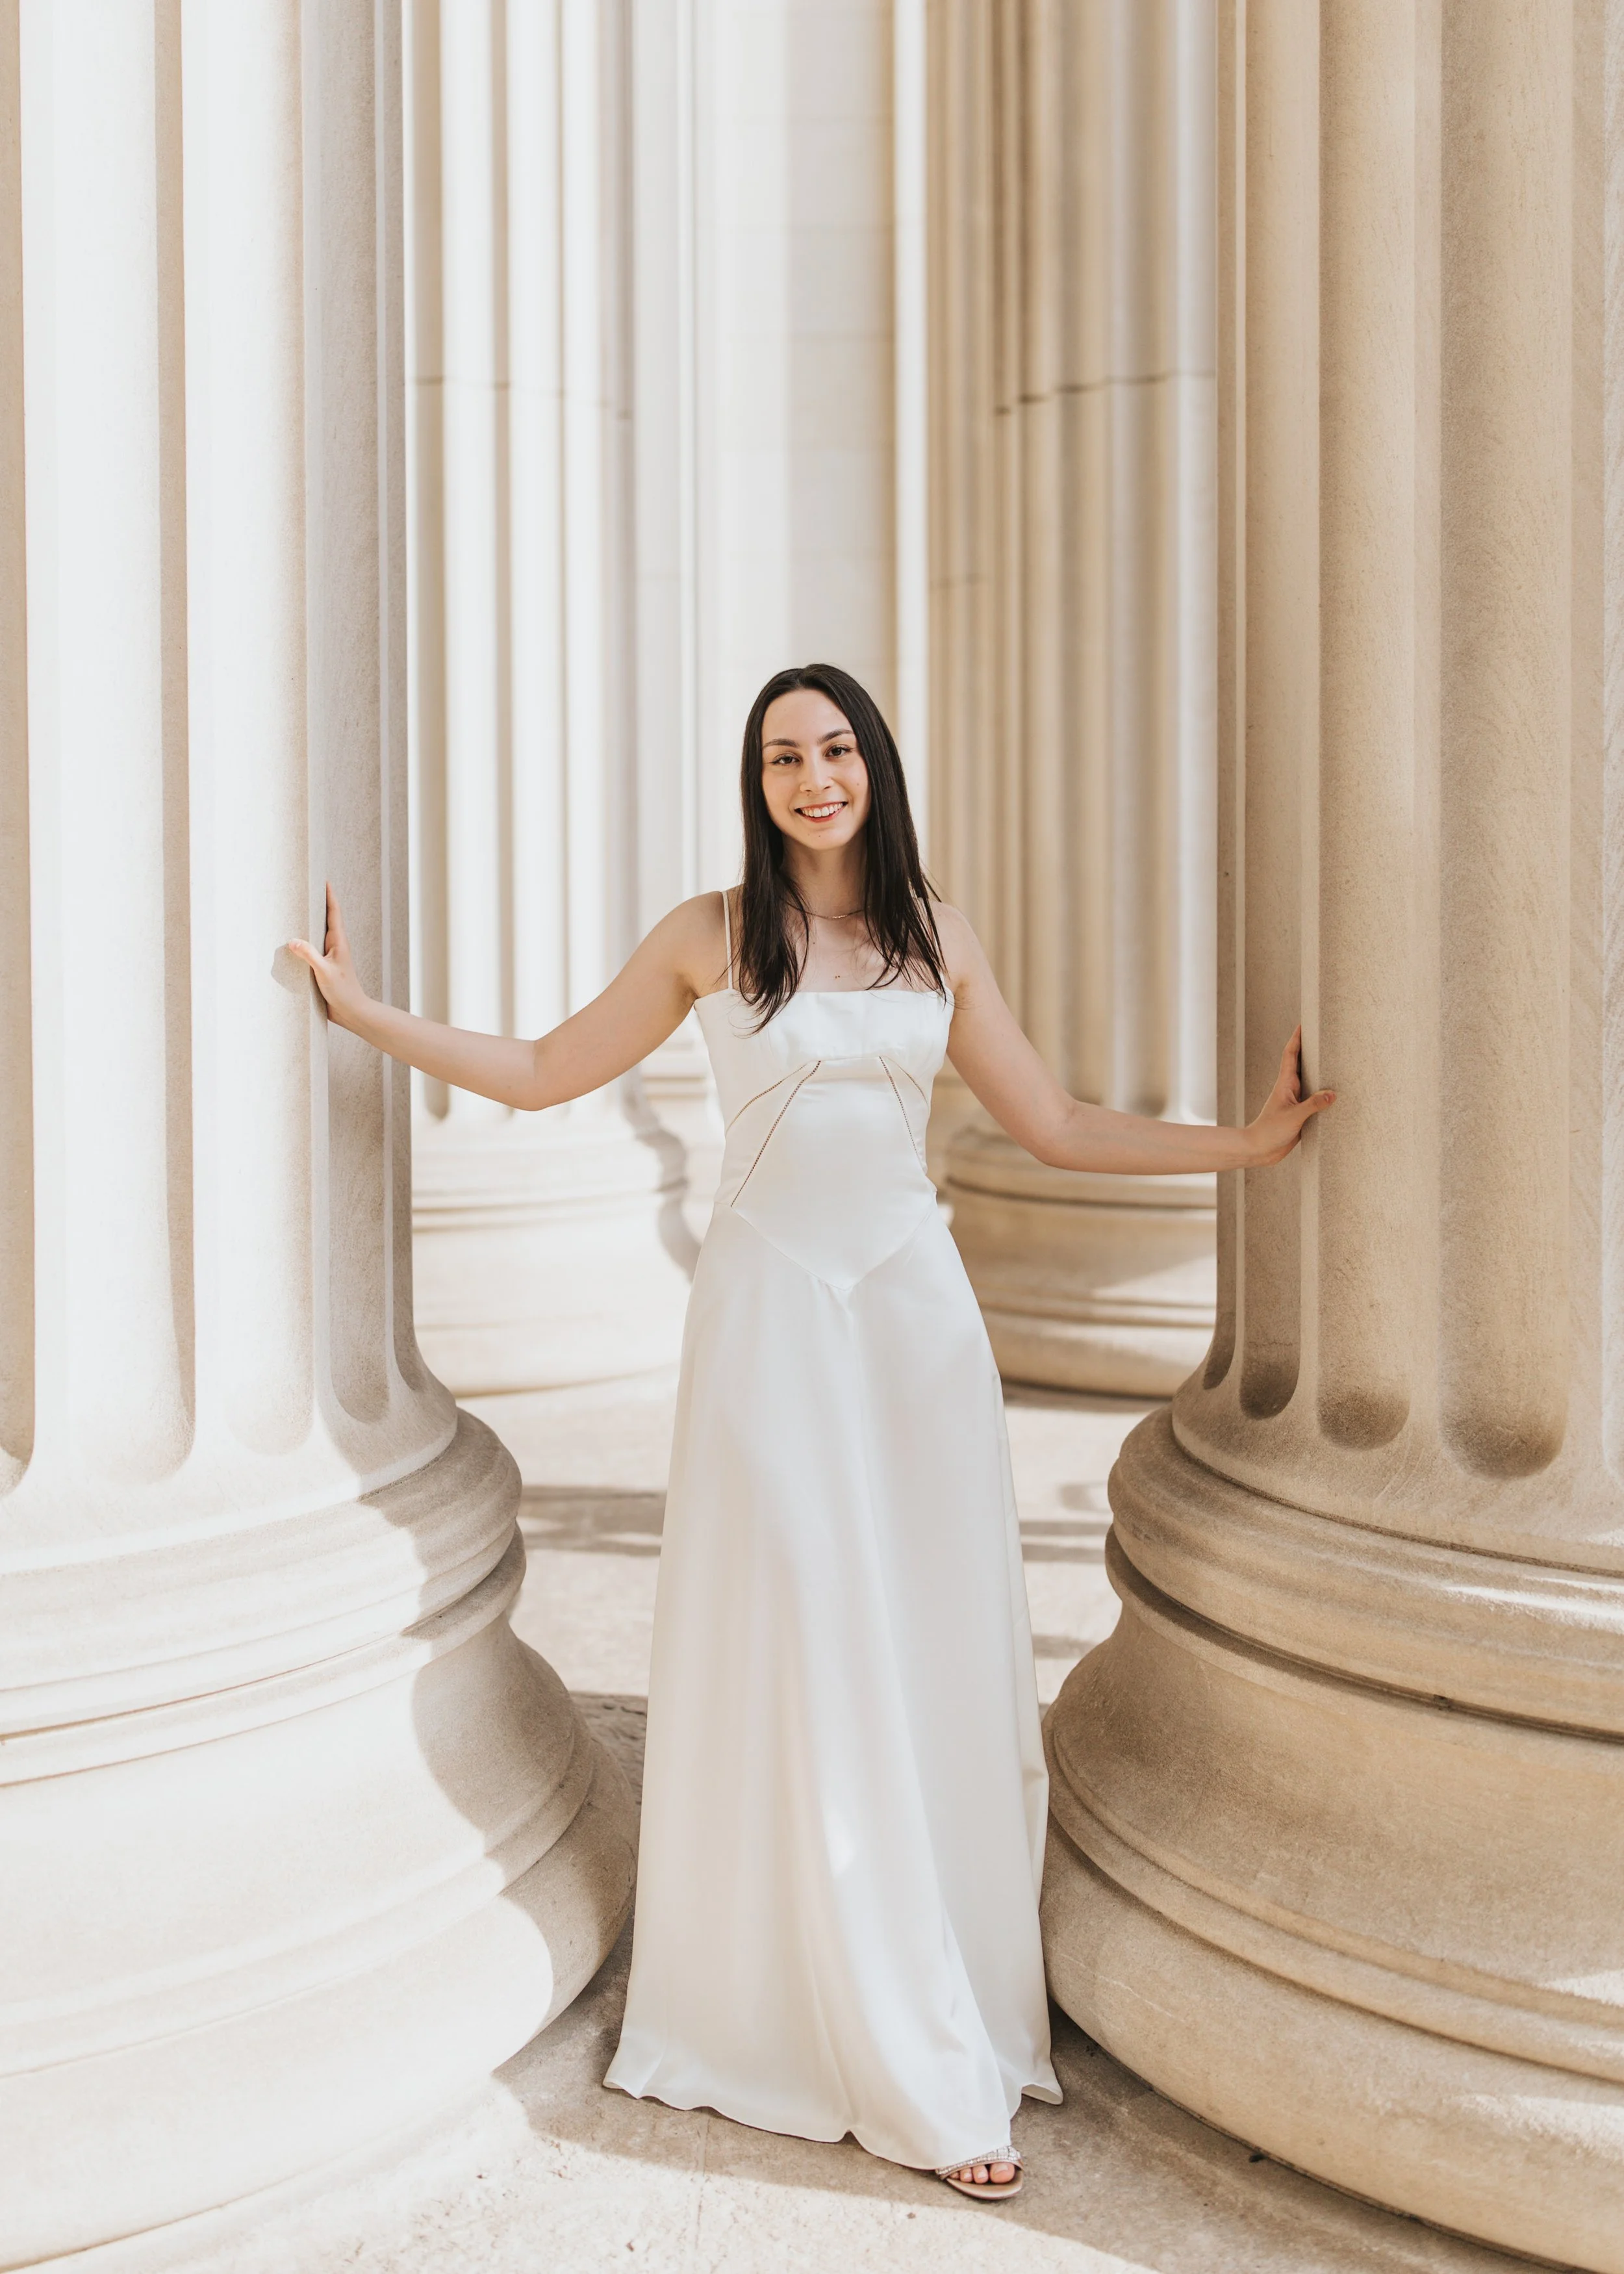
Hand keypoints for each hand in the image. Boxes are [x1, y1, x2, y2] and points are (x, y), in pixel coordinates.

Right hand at [287, 884, 368, 1028]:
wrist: (352, 1012)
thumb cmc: (343, 992)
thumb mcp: (324, 972)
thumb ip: (309, 955)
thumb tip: (292, 940)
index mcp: (338, 942)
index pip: (334, 913)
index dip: (329, 896)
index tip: (324, 880)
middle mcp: (334, 946)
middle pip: (325, 919)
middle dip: (318, 904)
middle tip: (308, 888)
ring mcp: (329, 956)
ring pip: (317, 934)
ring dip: (309, 922)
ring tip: (298, 909)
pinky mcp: (323, 967)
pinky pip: (312, 949)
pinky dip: (304, 942)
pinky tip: (294, 942)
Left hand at [1245, 1026, 1334, 1164]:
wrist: (1259, 1150)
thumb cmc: (1270, 1131)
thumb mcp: (1294, 1117)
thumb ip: (1313, 1105)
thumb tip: (1333, 1093)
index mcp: (1285, 1084)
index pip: (1291, 1054)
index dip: (1297, 1038)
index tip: (1304, 1022)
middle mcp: (1290, 1089)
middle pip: (1301, 1063)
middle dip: (1311, 1048)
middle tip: (1324, 1034)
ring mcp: (1295, 1101)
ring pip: (1310, 1080)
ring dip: (1319, 1070)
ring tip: (1334, 1058)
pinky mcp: (1300, 1114)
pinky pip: (1314, 1098)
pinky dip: (1323, 1092)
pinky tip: (1334, 1093)